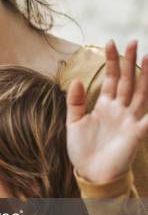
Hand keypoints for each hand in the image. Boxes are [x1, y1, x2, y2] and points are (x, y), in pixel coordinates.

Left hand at [66, 40, 147, 183]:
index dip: (111, 62)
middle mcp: (119, 110)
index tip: (110, 43)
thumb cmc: (83, 150)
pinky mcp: (136, 134)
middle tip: (132, 41)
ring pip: (140, 93)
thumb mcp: (74, 123)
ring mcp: (129, 120)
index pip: (110, 79)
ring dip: (145, 76)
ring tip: (147, 56)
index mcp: (105, 106)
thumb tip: (75, 80)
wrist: (90, 173)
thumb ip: (75, 102)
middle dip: (128, 62)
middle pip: (126, 81)